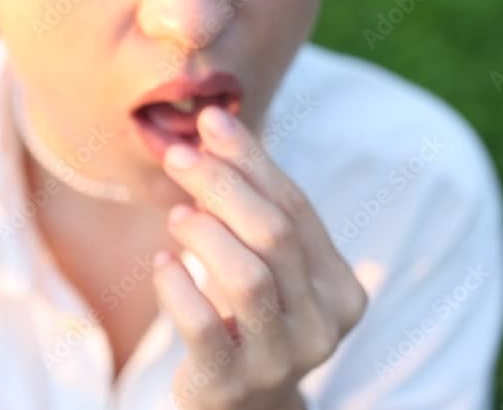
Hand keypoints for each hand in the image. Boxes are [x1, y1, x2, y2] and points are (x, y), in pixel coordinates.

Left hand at [153, 105, 367, 409]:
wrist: (243, 408)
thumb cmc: (251, 319)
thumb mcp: (264, 264)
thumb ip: (253, 205)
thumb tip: (214, 125)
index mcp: (339, 287)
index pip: (297, 208)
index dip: (252, 160)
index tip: (211, 121)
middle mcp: (323, 325)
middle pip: (275, 235)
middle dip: (223, 185)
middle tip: (179, 156)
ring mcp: (281, 359)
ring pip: (249, 277)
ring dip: (205, 233)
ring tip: (175, 214)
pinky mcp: (233, 383)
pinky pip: (206, 326)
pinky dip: (178, 287)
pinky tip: (163, 263)